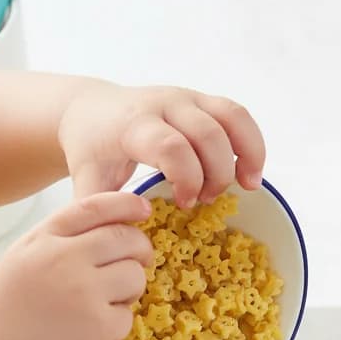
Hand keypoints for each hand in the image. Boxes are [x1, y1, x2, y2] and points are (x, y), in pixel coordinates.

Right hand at [0, 191, 150, 339]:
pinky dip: (116, 322)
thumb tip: (108, 227)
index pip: (95, 207)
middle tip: (138, 261)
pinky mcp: (101, 326)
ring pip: (135, 276)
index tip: (142, 208)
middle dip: (140, 249)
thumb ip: (59, 239)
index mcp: (44, 239)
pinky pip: (128, 314)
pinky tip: (90, 329)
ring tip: (104, 301)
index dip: (125, 204)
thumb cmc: (6, 313)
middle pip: (127, 239)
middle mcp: (66, 259)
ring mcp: (86, 293)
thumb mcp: (21, 259)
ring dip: (129, 288)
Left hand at [57, 82, 265, 204]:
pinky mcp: (202, 100)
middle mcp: (165, 104)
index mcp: (135, 124)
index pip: (172, 146)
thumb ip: (103, 213)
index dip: (187, 179)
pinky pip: (238, 116)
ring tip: (247, 186)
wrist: (90, 110)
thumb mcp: (88, 183)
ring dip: (247, 155)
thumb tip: (126, 241)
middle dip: (216, 174)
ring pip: (232, 118)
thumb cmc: (92, 151)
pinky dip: (252, 144)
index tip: (185, 204)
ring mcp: (187, 98)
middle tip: (205, 201)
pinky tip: (250, 172)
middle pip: (209, 135)